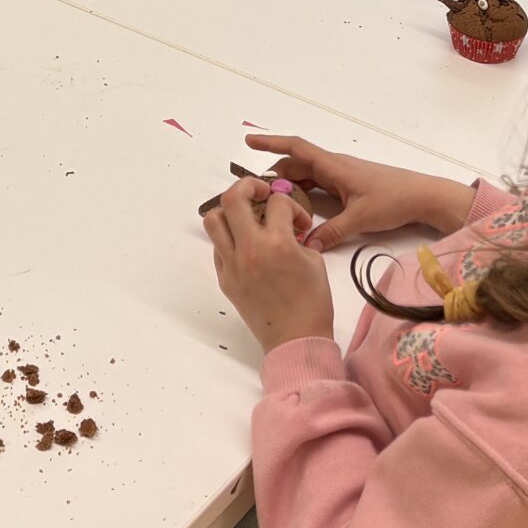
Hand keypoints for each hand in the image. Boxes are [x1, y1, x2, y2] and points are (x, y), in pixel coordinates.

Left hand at [205, 181, 335, 351]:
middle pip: (232, 199)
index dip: (291, 206)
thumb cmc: (313, 304)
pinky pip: (218, 247)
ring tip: (247, 217)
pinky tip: (246, 244)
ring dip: (230, 211)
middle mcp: (250, 249)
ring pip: (213, 221)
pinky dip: (229, 238)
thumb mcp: (315, 263)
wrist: (295, 340)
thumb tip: (289, 229)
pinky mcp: (225, 278)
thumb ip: (299, 239)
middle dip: (248, 186)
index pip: (277, 202)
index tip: (299, 222)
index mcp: (278, 243)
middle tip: (261, 193)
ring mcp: (233, 264)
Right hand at [250, 134, 473, 251]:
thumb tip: (306, 245)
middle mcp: (333, 167)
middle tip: (255, 195)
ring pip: (305, 177)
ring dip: (287, 187)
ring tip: (270, 205)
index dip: (270, 143)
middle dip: (273, 176)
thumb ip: (331, 232)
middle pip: (296, 166)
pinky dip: (302, 194)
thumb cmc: (393, 199)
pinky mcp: (346, 187)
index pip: (296, 148)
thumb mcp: (360, 219)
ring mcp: (340, 176)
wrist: (423, 196)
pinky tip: (296, 210)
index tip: (248, 141)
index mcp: (334, 166)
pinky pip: (317, 186)